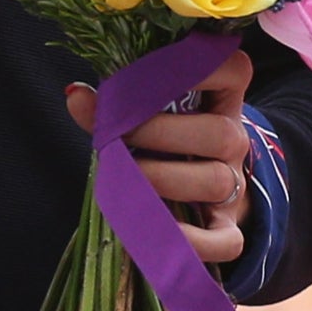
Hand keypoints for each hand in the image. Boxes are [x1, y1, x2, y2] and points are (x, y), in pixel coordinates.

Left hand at [64, 46, 258, 267]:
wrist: (191, 186)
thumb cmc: (162, 138)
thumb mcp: (145, 113)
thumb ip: (113, 104)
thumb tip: (76, 94)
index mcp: (223, 98)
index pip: (233, 70)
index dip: (202, 68)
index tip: (157, 71)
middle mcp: (235, 138)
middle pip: (219, 133)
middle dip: (159, 133)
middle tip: (117, 136)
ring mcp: (234, 184)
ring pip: (216, 181)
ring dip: (163, 179)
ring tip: (124, 180)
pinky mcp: (226, 227)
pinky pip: (225, 242)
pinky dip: (191, 242)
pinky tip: (155, 233)